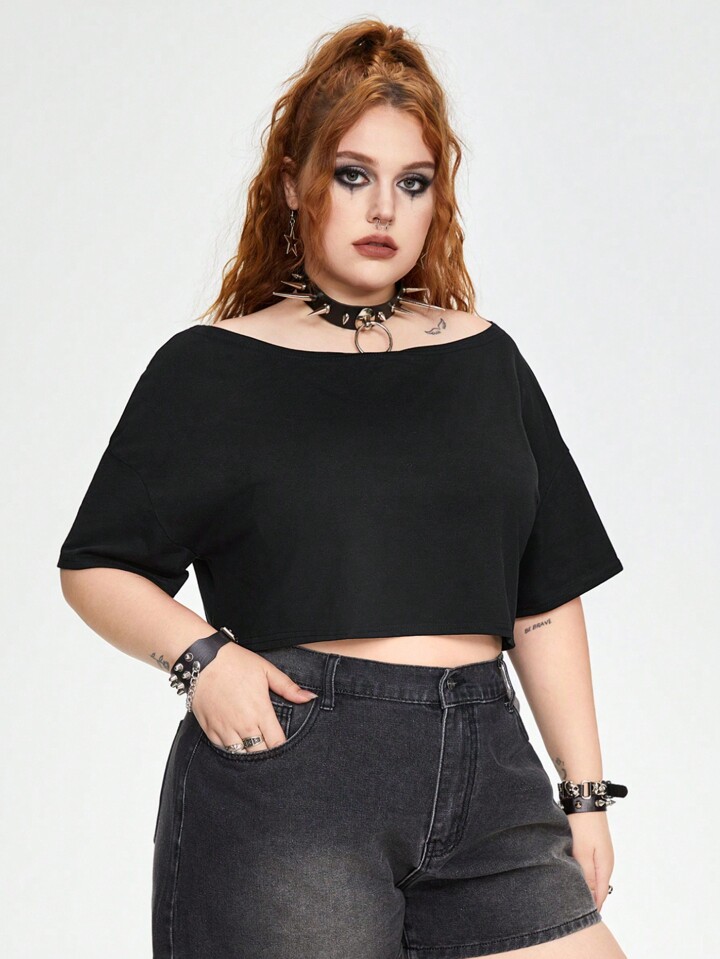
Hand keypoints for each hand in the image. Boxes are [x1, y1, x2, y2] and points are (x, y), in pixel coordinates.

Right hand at [189, 642, 317, 752]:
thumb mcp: (266, 670)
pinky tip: (236, 741)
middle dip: (266, 753)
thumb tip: (310, 698)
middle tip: (269, 746)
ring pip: (241, 755)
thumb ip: (289, 687)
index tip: (282, 742)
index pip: (276, 743)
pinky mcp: (209, 729)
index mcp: (260, 711)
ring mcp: (225, 729)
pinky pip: (223, 750)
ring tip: (253, 746)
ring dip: (248, 752)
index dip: (282, 747)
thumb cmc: (236, 662)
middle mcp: (243, 725)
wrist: (202, 660)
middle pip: (260, 754)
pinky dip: (231, 748)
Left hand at [567, 811, 614, 910]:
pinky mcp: (592, 845)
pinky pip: (588, 865)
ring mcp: (599, 852)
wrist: (585, 798)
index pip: (601, 894)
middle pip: (597, 887)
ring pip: (592, 875)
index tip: (582, 920)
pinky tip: (571, 874)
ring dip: (583, 884)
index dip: (592, 907)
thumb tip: (591, 897)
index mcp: (605, 866)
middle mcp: (605, 861)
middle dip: (587, 898)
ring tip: (569, 895)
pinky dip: (581, 872)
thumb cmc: (583, 824)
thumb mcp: (582, 851)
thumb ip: (587, 874)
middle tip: (572, 910)